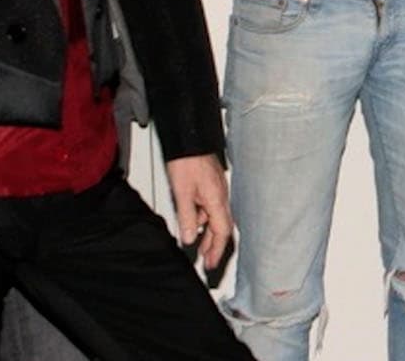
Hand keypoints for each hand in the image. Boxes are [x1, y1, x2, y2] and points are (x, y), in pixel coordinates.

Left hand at [166, 153, 233, 270]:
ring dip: (209, 234)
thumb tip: (189, 237)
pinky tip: (195, 222)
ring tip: (200, 246)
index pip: (222, 231)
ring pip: (216, 218)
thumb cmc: (188, 161)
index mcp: (216, 200)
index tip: (211, 263)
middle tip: (208, 261)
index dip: (217, 250)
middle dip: (215, 246)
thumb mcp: (182, 193)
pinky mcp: (211, 185)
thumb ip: (187, 217)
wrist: (190, 139)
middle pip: (222, 227)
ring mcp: (217, 190)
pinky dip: (204, 220)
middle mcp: (221, 196)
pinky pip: (211, 208)